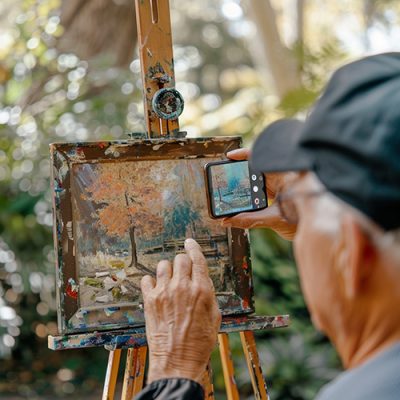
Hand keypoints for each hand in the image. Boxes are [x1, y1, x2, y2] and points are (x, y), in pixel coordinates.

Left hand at [141, 238, 220, 384]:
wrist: (178, 361)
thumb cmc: (199, 342)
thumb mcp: (214, 316)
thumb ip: (208, 295)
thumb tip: (202, 282)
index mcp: (201, 290)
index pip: (197, 258)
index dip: (193, 247)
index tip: (190, 242)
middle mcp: (182, 287)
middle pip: (180, 258)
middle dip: (183, 262)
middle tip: (183, 270)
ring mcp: (164, 292)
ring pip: (164, 265)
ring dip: (168, 269)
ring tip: (169, 279)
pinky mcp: (150, 301)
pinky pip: (147, 279)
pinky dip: (151, 282)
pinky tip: (156, 289)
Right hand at [221, 148, 297, 240]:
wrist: (319, 231)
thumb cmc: (305, 221)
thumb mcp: (274, 220)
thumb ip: (249, 219)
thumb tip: (228, 220)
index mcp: (284, 175)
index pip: (261, 158)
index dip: (244, 155)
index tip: (230, 156)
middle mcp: (282, 176)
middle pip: (257, 167)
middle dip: (241, 171)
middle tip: (227, 177)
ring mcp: (280, 184)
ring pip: (258, 178)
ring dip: (246, 183)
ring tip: (232, 189)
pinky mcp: (279, 192)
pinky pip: (262, 187)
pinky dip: (252, 192)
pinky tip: (243, 199)